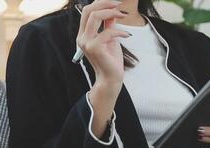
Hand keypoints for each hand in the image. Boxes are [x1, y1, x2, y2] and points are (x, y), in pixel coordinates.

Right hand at [76, 0, 130, 138]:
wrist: (111, 78)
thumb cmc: (111, 60)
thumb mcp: (111, 38)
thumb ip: (109, 25)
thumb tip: (113, 11)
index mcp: (84, 34)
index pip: (87, 11)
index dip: (101, 3)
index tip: (116, 4)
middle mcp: (82, 37)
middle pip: (88, 10)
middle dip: (105, 3)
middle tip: (120, 6)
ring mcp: (86, 43)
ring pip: (94, 17)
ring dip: (111, 13)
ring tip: (123, 16)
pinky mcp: (94, 48)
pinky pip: (107, 32)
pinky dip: (119, 31)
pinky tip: (127, 35)